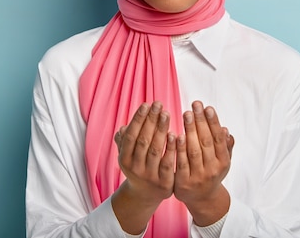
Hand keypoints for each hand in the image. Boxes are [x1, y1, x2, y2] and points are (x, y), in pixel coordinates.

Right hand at [111, 101, 176, 233]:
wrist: (146, 194)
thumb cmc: (138, 166)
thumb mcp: (128, 155)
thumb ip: (125, 141)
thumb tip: (123, 127)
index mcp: (124, 159)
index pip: (130, 136)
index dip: (138, 120)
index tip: (146, 104)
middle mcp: (135, 168)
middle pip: (143, 140)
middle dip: (150, 121)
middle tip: (158, 104)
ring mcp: (149, 176)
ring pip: (155, 150)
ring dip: (161, 130)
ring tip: (166, 114)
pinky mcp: (164, 183)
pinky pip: (168, 163)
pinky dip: (171, 149)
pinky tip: (176, 135)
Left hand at [174, 101, 234, 225]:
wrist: (202, 199)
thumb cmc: (211, 172)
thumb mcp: (222, 161)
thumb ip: (225, 146)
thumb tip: (226, 130)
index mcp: (223, 162)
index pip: (218, 139)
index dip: (213, 122)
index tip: (208, 107)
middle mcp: (212, 169)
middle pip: (206, 142)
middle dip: (200, 121)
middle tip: (195, 105)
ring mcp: (198, 177)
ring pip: (193, 150)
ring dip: (190, 131)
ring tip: (186, 114)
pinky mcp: (183, 183)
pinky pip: (180, 162)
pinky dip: (178, 148)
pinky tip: (175, 134)